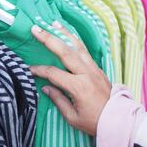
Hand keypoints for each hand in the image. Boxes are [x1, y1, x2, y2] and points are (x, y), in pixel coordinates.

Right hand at [30, 21, 110, 135]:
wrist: (118, 120)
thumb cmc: (94, 122)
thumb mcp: (72, 117)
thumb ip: (58, 100)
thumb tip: (45, 87)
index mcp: (78, 87)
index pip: (53, 73)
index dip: (39, 70)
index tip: (29, 70)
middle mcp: (86, 73)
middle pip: (65, 52)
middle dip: (49, 39)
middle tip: (35, 29)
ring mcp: (94, 69)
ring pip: (77, 47)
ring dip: (64, 34)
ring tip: (53, 24)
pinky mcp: (98, 69)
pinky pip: (85, 51)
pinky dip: (75, 41)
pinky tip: (69, 36)